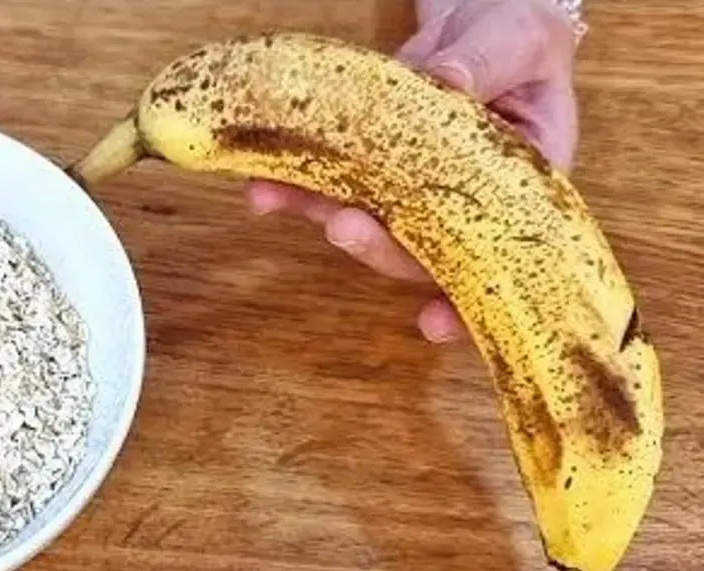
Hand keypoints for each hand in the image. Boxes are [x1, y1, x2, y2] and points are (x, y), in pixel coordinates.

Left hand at [245, 0, 579, 343]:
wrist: (479, 17)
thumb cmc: (519, 35)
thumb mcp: (518, 40)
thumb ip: (486, 64)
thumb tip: (447, 84)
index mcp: (522, 188)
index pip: (500, 257)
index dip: (467, 301)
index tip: (432, 323)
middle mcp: (465, 203)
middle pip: (422, 249)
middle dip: (378, 246)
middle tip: (341, 226)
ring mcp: (414, 191)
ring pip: (368, 221)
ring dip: (319, 214)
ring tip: (274, 196)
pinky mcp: (373, 169)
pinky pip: (335, 184)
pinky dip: (298, 186)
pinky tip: (264, 184)